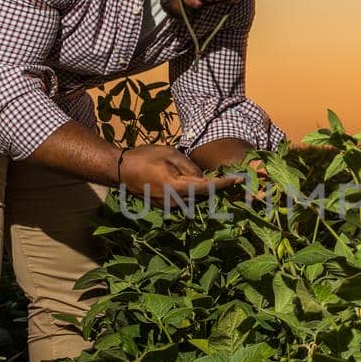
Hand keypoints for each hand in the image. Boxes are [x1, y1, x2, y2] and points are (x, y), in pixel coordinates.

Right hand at [120, 145, 241, 201]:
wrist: (121, 170)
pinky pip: (185, 200)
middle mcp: (175, 202)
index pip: (207, 187)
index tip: (240, 180)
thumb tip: (203, 178)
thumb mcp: (170, 155)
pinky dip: (194, 193)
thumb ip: (190, 167)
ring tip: (222, 183)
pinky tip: (200, 185)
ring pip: (195, 199)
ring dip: (207, 192)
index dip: (224, 184)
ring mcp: (170, 207)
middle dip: (219, 189)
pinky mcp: (165, 207)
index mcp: (177, 188)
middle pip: (203, 197)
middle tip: (236, 181)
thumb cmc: (145, 157)